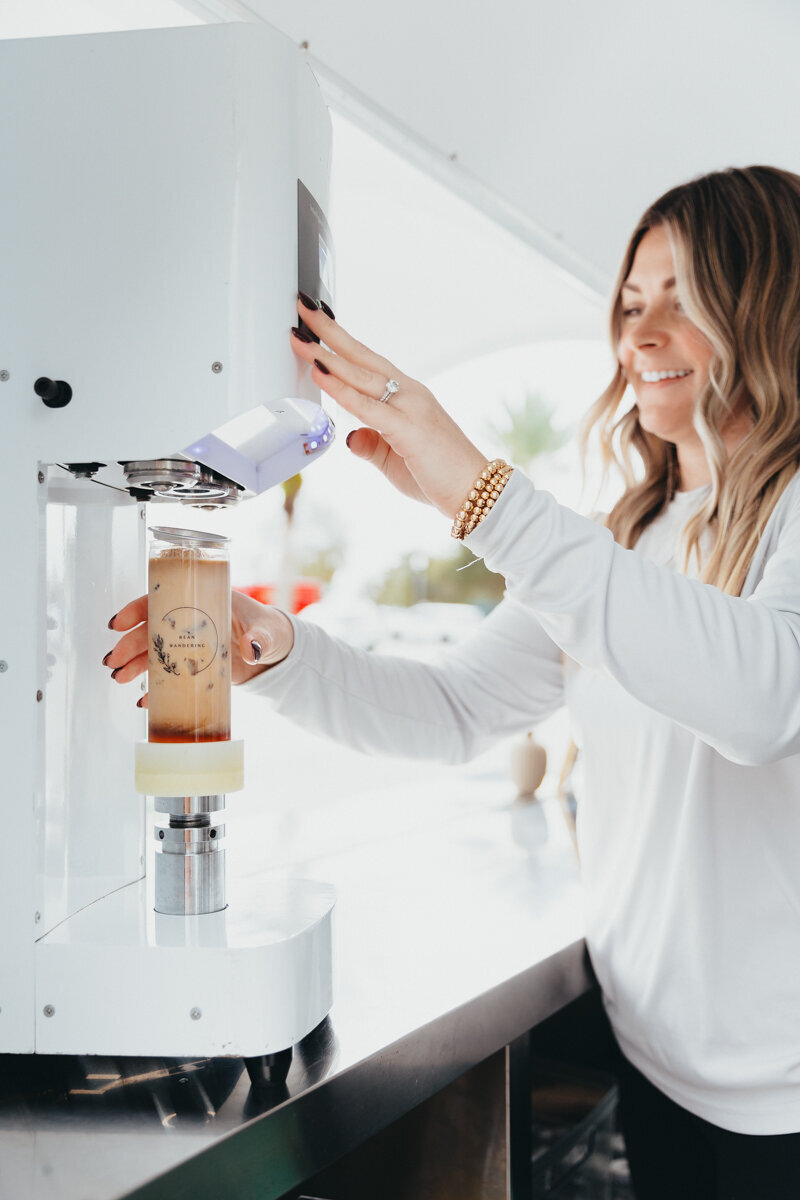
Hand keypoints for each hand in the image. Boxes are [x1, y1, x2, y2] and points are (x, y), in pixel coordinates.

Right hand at [104, 590, 293, 704]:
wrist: (276, 652)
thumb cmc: (270, 630)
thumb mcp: (268, 631)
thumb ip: (261, 638)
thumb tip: (253, 649)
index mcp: (204, 600)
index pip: (163, 599)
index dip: (138, 610)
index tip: (118, 624)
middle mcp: (191, 621)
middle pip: (152, 629)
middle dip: (130, 645)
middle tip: (113, 662)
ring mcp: (190, 644)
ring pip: (155, 652)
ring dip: (134, 665)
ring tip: (119, 679)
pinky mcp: (193, 666)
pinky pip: (169, 676)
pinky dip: (156, 688)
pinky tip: (144, 701)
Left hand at [291, 298, 487, 517]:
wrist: (476, 493)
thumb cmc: (439, 476)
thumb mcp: (393, 460)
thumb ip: (372, 445)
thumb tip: (351, 436)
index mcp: (408, 397)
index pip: (369, 362)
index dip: (342, 342)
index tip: (318, 323)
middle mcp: (410, 394)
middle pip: (362, 356)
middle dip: (330, 332)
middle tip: (303, 307)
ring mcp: (411, 407)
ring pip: (361, 374)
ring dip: (327, 354)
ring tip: (300, 337)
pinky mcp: (408, 428)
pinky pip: (367, 406)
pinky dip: (341, 389)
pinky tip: (320, 373)